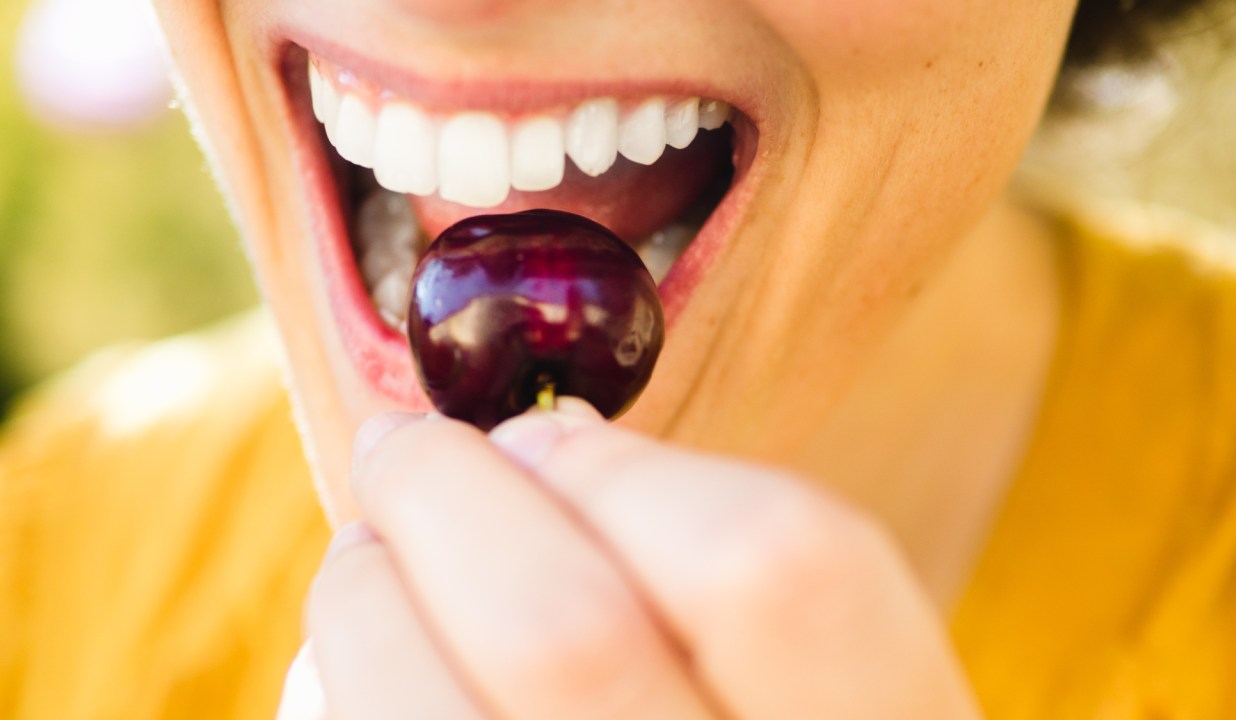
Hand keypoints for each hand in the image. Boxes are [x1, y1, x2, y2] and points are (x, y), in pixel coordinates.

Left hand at [279, 400, 981, 718]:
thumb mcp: (831, 684)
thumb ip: (716, 573)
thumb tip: (533, 448)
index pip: (766, 568)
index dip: (626, 473)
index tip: (546, 431)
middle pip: (558, 637)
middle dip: (444, 498)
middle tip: (402, 448)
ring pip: (414, 716)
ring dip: (363, 600)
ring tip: (371, 558)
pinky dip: (339, 697)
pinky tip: (371, 677)